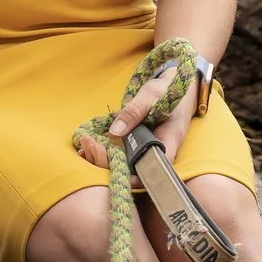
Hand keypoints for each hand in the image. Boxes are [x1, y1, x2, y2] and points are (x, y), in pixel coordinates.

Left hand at [78, 69, 196, 169]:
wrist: (177, 84)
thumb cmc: (169, 88)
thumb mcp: (151, 94)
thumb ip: (134, 111)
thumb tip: (114, 132)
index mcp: (168, 143)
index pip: (154, 171)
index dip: (134, 178)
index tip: (112, 169)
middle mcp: (158, 151)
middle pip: (134, 171)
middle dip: (109, 165)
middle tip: (89, 148)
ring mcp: (147, 148)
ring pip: (125, 164)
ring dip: (103, 159)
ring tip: (84, 147)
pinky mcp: (137, 143)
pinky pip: (121, 153)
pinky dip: (104, 151)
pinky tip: (88, 146)